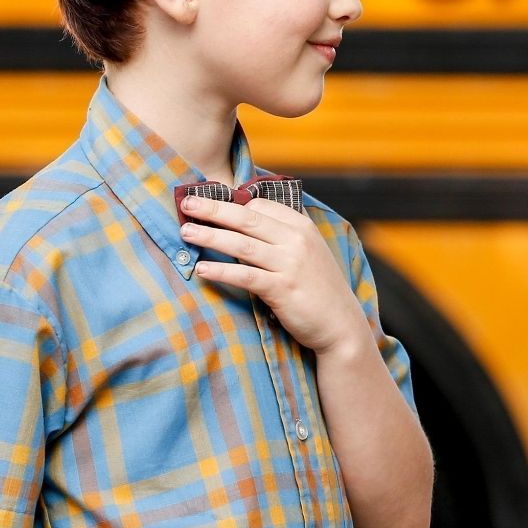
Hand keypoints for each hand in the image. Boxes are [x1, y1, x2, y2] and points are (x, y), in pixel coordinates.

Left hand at [179, 196, 365, 354]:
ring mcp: (290, 264)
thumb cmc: (319, 289)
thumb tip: (242, 225)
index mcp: (302, 226)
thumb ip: (281, 237)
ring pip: (241, 244)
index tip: (208, 203)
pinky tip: (201, 269)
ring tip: (186, 232)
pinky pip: (245, 275)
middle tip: (187, 203)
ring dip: (210, 236)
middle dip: (213, 209)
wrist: (341, 324)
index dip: (231, 203)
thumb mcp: (307, 253)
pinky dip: (221, 271)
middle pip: (247, 218)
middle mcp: (297, 240)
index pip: (260, 205)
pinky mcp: (282, 289)